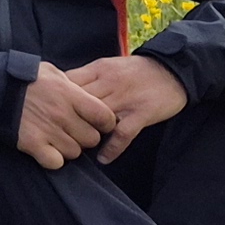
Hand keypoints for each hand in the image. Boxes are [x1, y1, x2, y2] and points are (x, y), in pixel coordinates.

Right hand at [14, 63, 116, 170]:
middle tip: (75, 131)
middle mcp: (63, 115)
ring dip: (69, 148)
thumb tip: (84, 92)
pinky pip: (56, 162)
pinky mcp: (33, 144)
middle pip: (92, 139)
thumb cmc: (23, 78)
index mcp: (70, 95)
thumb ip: (72, 83)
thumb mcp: (51, 71)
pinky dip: (54, 159)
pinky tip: (48, 149)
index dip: (105, 122)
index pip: (104, 117)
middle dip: (86, 137)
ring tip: (58, 139)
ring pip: (74, 153)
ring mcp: (48, 131)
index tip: (98, 122)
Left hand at [62, 54, 189, 163]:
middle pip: (79, 102)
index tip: (50, 110)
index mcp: (99, 69)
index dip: (57, 98)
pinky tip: (103, 158)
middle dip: (67, 119)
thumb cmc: (137, 71)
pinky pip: (122, 134)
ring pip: (97, 118)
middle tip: (59, 135)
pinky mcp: (141, 113)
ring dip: (86, 135)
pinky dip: (112, 148)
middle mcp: (110, 83)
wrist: (174, 70)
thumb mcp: (110, 66)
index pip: (69, 82)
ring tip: (77, 149)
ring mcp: (126, 99)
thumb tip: (63, 90)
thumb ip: (89, 77)